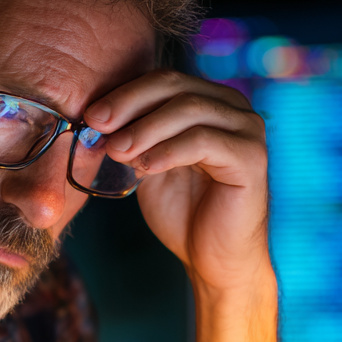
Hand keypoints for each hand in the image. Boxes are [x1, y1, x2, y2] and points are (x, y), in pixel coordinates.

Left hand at [83, 71, 269, 293]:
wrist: (214, 260)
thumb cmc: (184, 213)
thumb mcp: (148, 166)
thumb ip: (131, 139)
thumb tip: (94, 120)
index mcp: (209, 102)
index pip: (162, 81)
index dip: (124, 94)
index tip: (90, 115)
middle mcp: (232, 108)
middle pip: (174, 86)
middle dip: (129, 104)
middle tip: (97, 124)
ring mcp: (246, 129)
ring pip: (188, 108)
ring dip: (145, 129)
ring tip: (117, 151)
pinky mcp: (251, 156)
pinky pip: (204, 141)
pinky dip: (169, 150)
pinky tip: (145, 166)